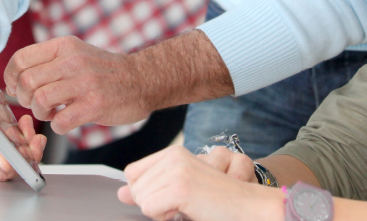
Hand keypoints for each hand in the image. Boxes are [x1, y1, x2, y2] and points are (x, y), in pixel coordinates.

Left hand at [4, 36, 148, 133]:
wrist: (143, 78)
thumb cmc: (105, 71)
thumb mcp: (77, 53)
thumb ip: (48, 62)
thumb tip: (13, 80)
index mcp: (66, 46)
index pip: (22, 58)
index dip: (10, 77)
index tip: (14, 87)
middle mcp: (74, 60)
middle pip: (27, 82)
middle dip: (24, 99)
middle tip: (37, 103)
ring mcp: (85, 82)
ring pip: (40, 101)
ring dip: (41, 113)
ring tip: (53, 112)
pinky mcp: (95, 105)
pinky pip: (60, 122)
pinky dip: (58, 126)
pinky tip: (67, 120)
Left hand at [118, 147, 283, 220]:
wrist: (246, 207)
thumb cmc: (214, 203)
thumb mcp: (178, 191)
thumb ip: (149, 190)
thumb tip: (120, 192)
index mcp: (173, 153)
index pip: (132, 173)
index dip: (144, 193)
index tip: (168, 199)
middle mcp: (173, 155)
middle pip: (135, 189)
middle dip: (152, 205)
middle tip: (181, 205)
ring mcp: (177, 169)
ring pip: (141, 200)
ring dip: (160, 212)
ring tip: (185, 208)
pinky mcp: (180, 187)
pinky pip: (150, 210)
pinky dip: (164, 218)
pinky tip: (186, 212)